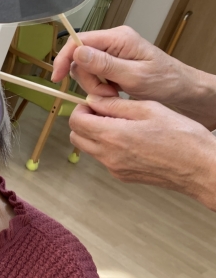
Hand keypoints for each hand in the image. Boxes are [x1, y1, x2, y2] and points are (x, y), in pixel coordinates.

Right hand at [52, 26, 187, 100]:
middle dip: (87, 80)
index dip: (64, 58)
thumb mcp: (134, 76)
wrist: (182, 90)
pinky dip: (99, 88)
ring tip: (113, 95)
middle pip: (80, 58)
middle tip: (105, 95)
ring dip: (94, 86)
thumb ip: (105, 65)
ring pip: (85, 69)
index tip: (58, 78)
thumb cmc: (165, 82)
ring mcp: (112, 53)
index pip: (79, 41)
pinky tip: (113, 94)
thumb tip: (78, 53)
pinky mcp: (112, 64)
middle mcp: (113, 42)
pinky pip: (94, 75)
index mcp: (118, 38)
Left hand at [70, 95, 215, 210]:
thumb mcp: (149, 109)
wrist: (201, 168)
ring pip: (89, 148)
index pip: (76, 121)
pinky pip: (104, 158)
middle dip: (84, 121)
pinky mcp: (123, 176)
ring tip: (120, 124)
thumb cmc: (182, 137)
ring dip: (95, 134)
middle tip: (104, 112)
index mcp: (113, 136)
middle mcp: (109, 156)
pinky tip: (129, 138)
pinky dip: (107, 147)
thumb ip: (115, 105)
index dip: (81, 108)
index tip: (94, 103)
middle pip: (76, 136)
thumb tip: (93, 100)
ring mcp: (115, 168)